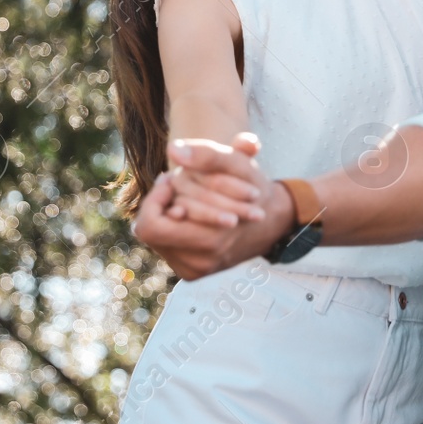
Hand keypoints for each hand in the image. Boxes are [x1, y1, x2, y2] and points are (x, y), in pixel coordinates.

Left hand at [132, 139, 293, 280]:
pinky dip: (171, 226)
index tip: (171, 179)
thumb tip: (173, 150)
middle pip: (151, 232)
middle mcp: (199, 263)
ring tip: (182, 195)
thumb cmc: (252, 188)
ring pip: (156, 239)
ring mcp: (195, 271)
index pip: (152, 226)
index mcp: (211, 241)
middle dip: (161, 204)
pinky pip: (165, 246)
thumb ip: (207, 154)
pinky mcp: (192, 273)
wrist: (271, 220)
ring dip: (165, 214)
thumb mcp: (237, 164)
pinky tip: (185, 210)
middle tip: (173, 182)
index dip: (155, 200)